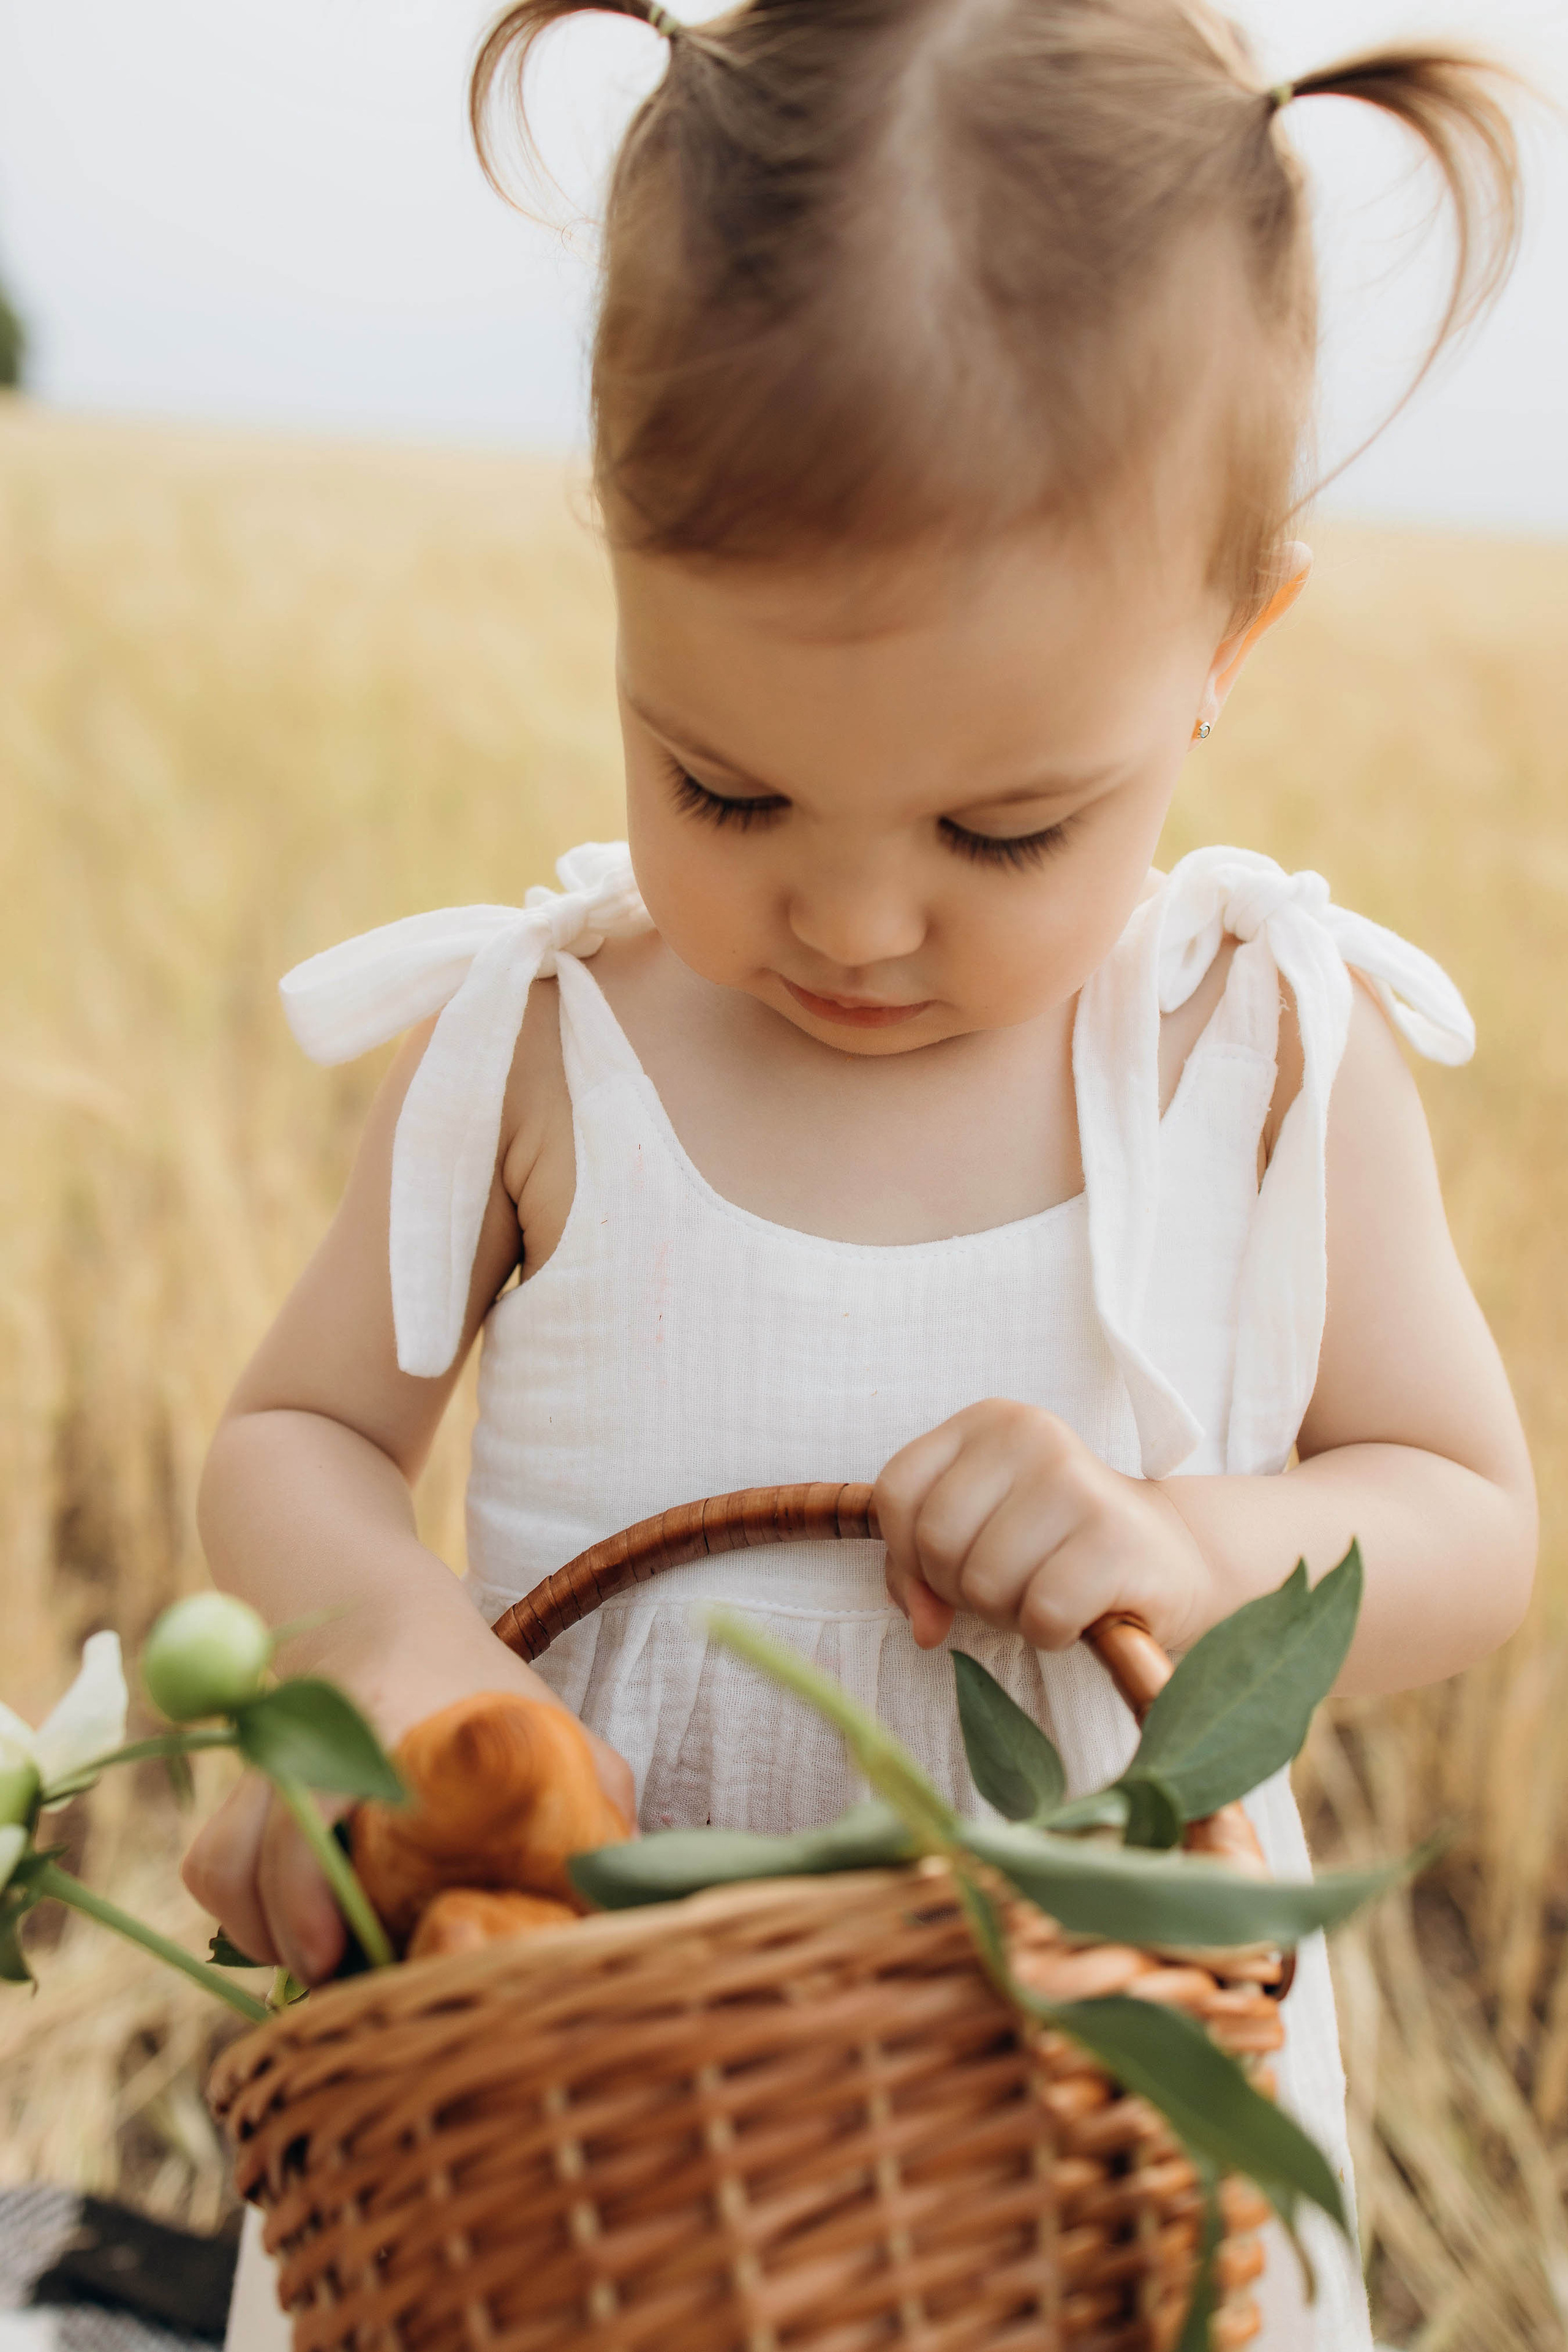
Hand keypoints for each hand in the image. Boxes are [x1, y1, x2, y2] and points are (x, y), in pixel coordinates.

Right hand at [181, 1706, 634, 1985]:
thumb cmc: (472, 1687)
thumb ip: (595, 1792)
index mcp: (384, 1727)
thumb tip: (626, 1881)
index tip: (339, 1954)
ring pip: (223, 1870)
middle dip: (294, 1936)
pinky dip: (244, 1913)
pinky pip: (211, 1870)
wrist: (371, 1613)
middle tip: (347, 1976)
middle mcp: (306, 1745)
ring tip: (331, 1956)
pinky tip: (302, 1927)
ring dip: (267, 1933)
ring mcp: (261, 1768)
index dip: (316, 1890)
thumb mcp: (543, 1722)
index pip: (324, 1809)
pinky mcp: (234, 1793)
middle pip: (254, 1857)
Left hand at [875, 1400, 1214, 1655]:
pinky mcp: (1115, 1538)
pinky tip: (1079, 1612)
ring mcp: (1077, 1481)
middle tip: (1010, 1586)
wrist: (1168, 1555)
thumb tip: (921, 1626)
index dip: (907, 1554)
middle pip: (936, 1542)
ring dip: (1008, 1614)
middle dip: (960, 1589)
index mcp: (987, 1421)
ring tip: (1047, 1593)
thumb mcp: (976, 1533)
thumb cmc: (1053, 1545)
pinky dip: (1051, 1633)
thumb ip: (919, 1569)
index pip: (897, 1492)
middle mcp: (1031, 1434)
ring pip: (984, 1583)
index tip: (946, 1571)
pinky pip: (1042, 1614)